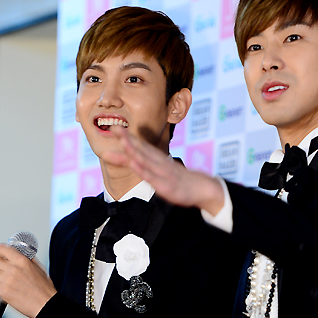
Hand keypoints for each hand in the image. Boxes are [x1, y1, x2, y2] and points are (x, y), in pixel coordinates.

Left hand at [0, 245, 56, 317]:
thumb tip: (19, 254)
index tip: (2, 255)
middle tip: (4, 269)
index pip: (1, 249)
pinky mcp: (3, 292)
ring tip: (4, 279)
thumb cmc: (44, 289)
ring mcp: (7, 281)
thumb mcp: (39, 268)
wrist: (45, 305)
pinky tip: (3, 286)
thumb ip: (27, 259)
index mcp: (21, 261)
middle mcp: (13, 269)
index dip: (1, 252)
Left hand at [104, 126, 224, 214]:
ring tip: (123, 141)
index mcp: (158, 160)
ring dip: (134, 150)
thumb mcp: (164, 171)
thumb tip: (134, 160)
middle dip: (127, 139)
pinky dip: (144, 170)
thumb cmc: (181, 180)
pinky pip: (153, 177)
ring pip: (147, 160)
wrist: (203, 189)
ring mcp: (163, 174)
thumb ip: (149, 165)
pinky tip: (135, 163)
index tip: (114, 128)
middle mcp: (160, 163)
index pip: (141, 146)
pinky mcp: (167, 186)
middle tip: (114, 128)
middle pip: (141, 150)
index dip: (128, 137)